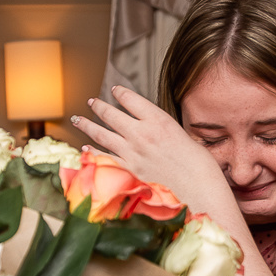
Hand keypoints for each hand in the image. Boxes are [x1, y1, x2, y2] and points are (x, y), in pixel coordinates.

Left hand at [68, 87, 239, 227]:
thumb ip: (160, 128)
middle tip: (91, 101)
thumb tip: (147, 126)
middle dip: (99, 106)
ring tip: (77, 119)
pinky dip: (93, 152)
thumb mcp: (182, 133)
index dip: (121, 92)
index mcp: (158, 120)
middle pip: (112, 115)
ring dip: (87, 125)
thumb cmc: (197, 161)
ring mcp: (133, 152)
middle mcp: (142, 133)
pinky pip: (105, 157)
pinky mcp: (129, 169)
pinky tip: (85, 148)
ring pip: (102, 134)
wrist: (197, 185)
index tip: (115, 90)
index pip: (131, 99)